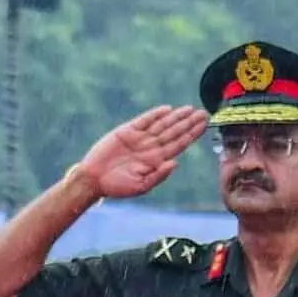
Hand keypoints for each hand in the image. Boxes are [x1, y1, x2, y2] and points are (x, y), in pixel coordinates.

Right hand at [70, 106, 209, 200]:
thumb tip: (176, 163)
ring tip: (189, 109)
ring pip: (162, 124)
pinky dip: (155, 115)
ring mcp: (140, 138)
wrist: (94, 180)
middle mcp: (151, 147)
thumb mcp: (141, 186)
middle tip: (203, 113)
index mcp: (157, 160)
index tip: (204, 126)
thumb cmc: (117, 187)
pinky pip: (144, 120)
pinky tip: (167, 110)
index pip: (179, 144)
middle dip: (188, 123)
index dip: (192, 134)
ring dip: (176, 117)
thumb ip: (159, 175)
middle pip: (174, 132)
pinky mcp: (127, 131)